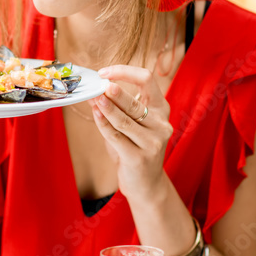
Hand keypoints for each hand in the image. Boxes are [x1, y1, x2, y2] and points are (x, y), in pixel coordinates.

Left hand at [90, 64, 173, 200]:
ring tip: (93, 98)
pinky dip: (103, 124)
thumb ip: (117, 108)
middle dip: (115, 93)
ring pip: (125, 120)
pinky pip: (117, 137)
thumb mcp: (130, 125)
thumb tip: (95, 90)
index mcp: (161, 109)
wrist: (146, 184)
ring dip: (106, 108)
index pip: (147, 79)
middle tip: (99, 85)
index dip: (125, 72)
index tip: (105, 73)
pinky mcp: (140, 158)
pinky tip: (95, 114)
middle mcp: (161, 124)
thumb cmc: (135, 148)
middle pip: (135, 102)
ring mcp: (153, 142)